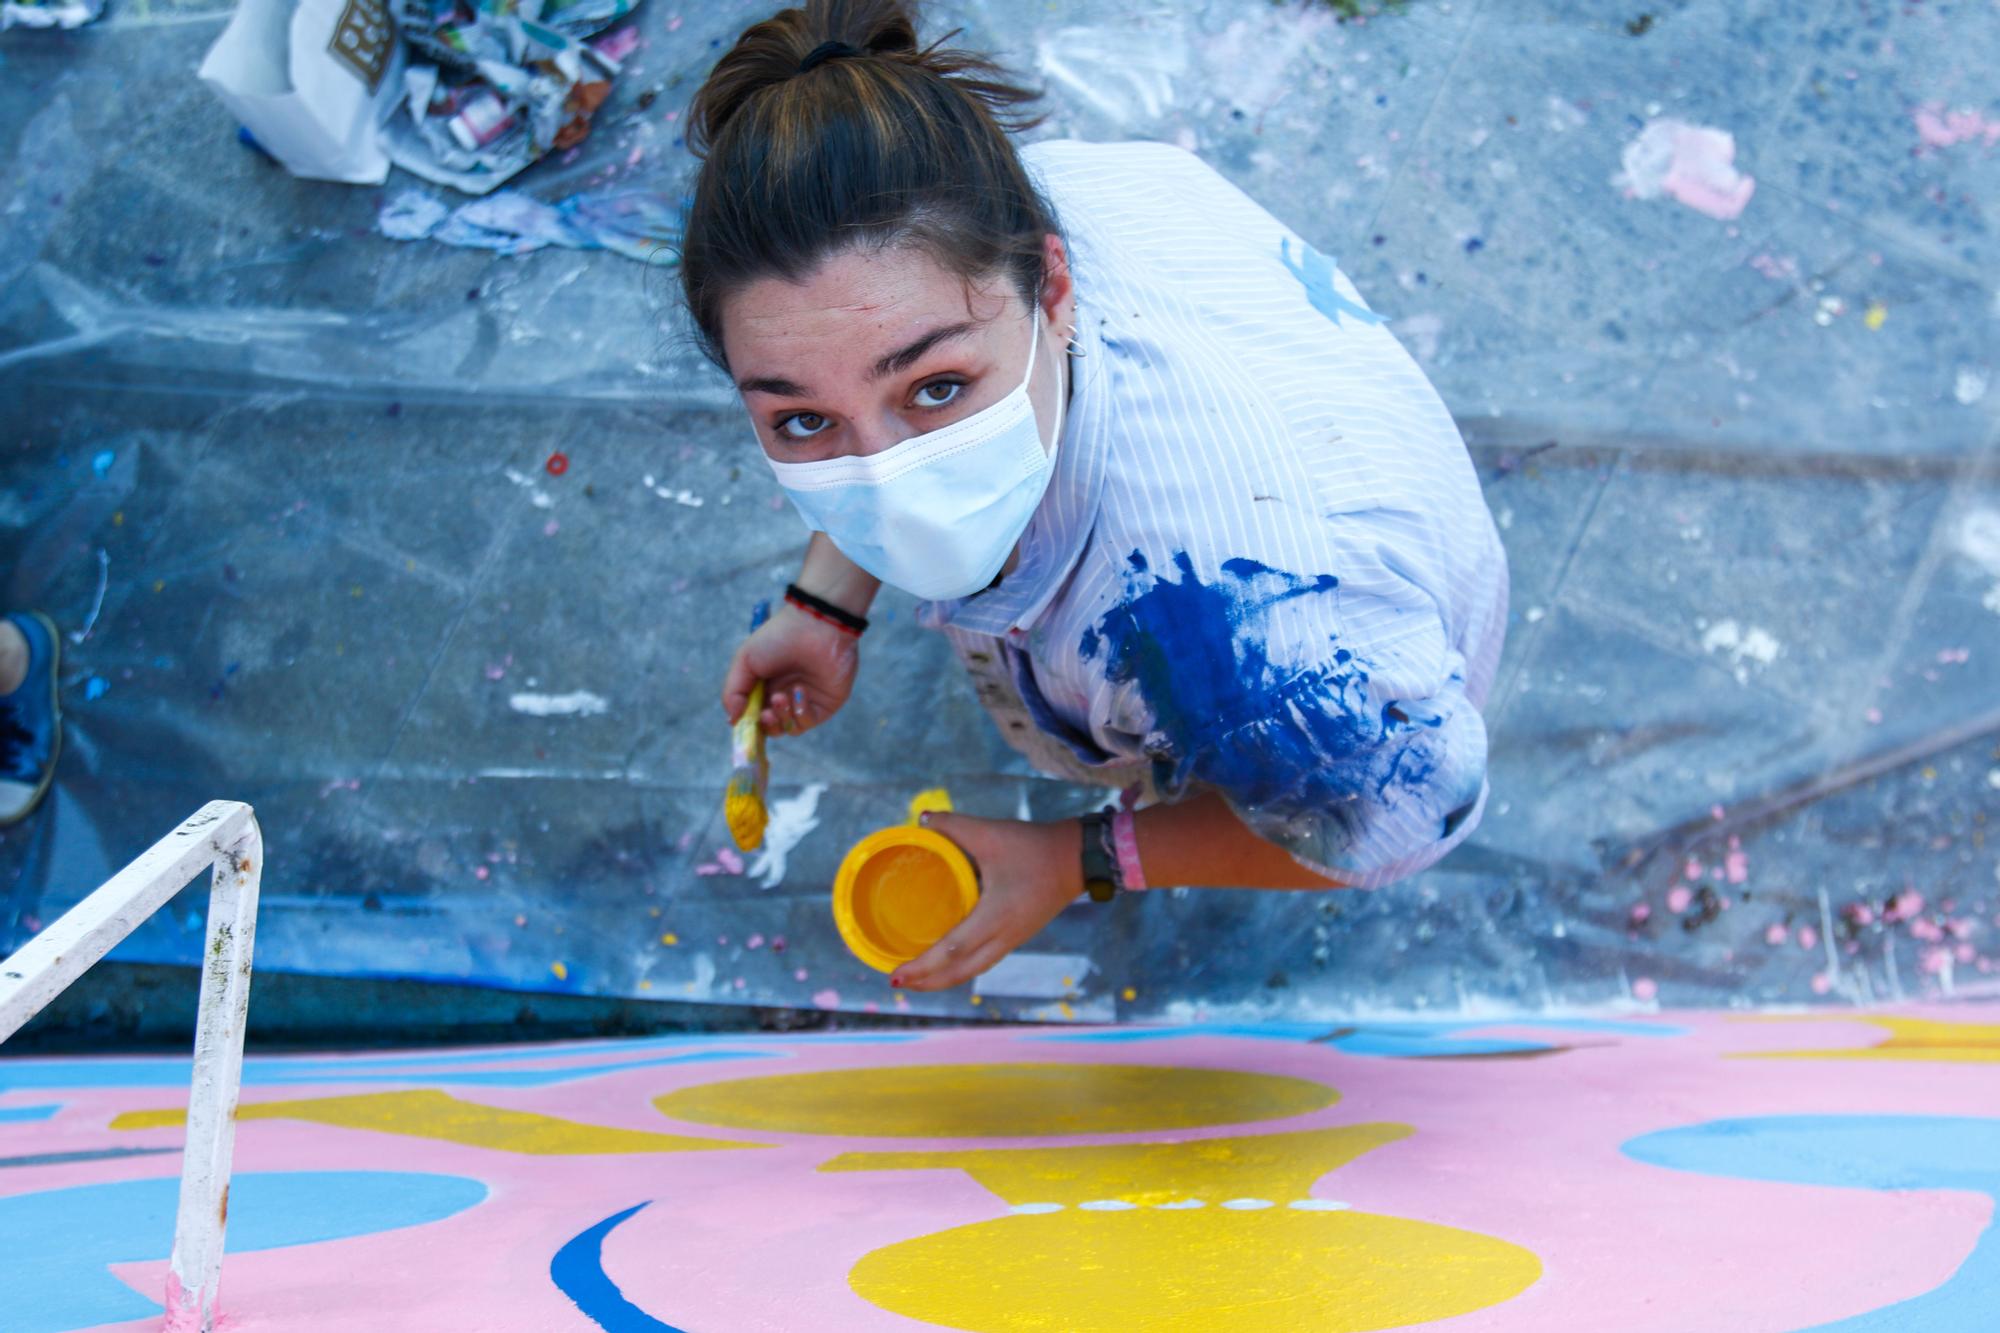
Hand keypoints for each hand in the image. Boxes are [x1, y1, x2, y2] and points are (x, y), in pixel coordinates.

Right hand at [721, 604, 858, 735]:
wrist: (816, 625)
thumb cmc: (778, 638)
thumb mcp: (745, 660)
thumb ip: (733, 692)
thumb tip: (732, 721)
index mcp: (763, 686)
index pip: (752, 716)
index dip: (747, 724)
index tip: (741, 725)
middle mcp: (783, 695)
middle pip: (770, 728)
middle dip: (765, 725)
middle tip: (764, 714)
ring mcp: (804, 701)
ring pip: (788, 728)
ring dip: (782, 718)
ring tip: (781, 697)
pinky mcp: (825, 704)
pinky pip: (808, 721)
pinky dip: (801, 711)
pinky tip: (799, 691)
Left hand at [892, 813, 1082, 991]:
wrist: (1077, 858)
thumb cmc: (1033, 847)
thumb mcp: (990, 832)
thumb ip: (953, 825)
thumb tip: (922, 819)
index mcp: (995, 916)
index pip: (951, 952)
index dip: (922, 967)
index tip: (896, 973)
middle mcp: (1003, 936)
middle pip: (959, 973)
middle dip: (927, 982)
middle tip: (897, 981)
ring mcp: (1012, 940)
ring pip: (972, 971)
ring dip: (943, 979)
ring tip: (918, 979)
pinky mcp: (1017, 936)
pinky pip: (983, 962)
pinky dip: (960, 968)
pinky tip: (948, 962)